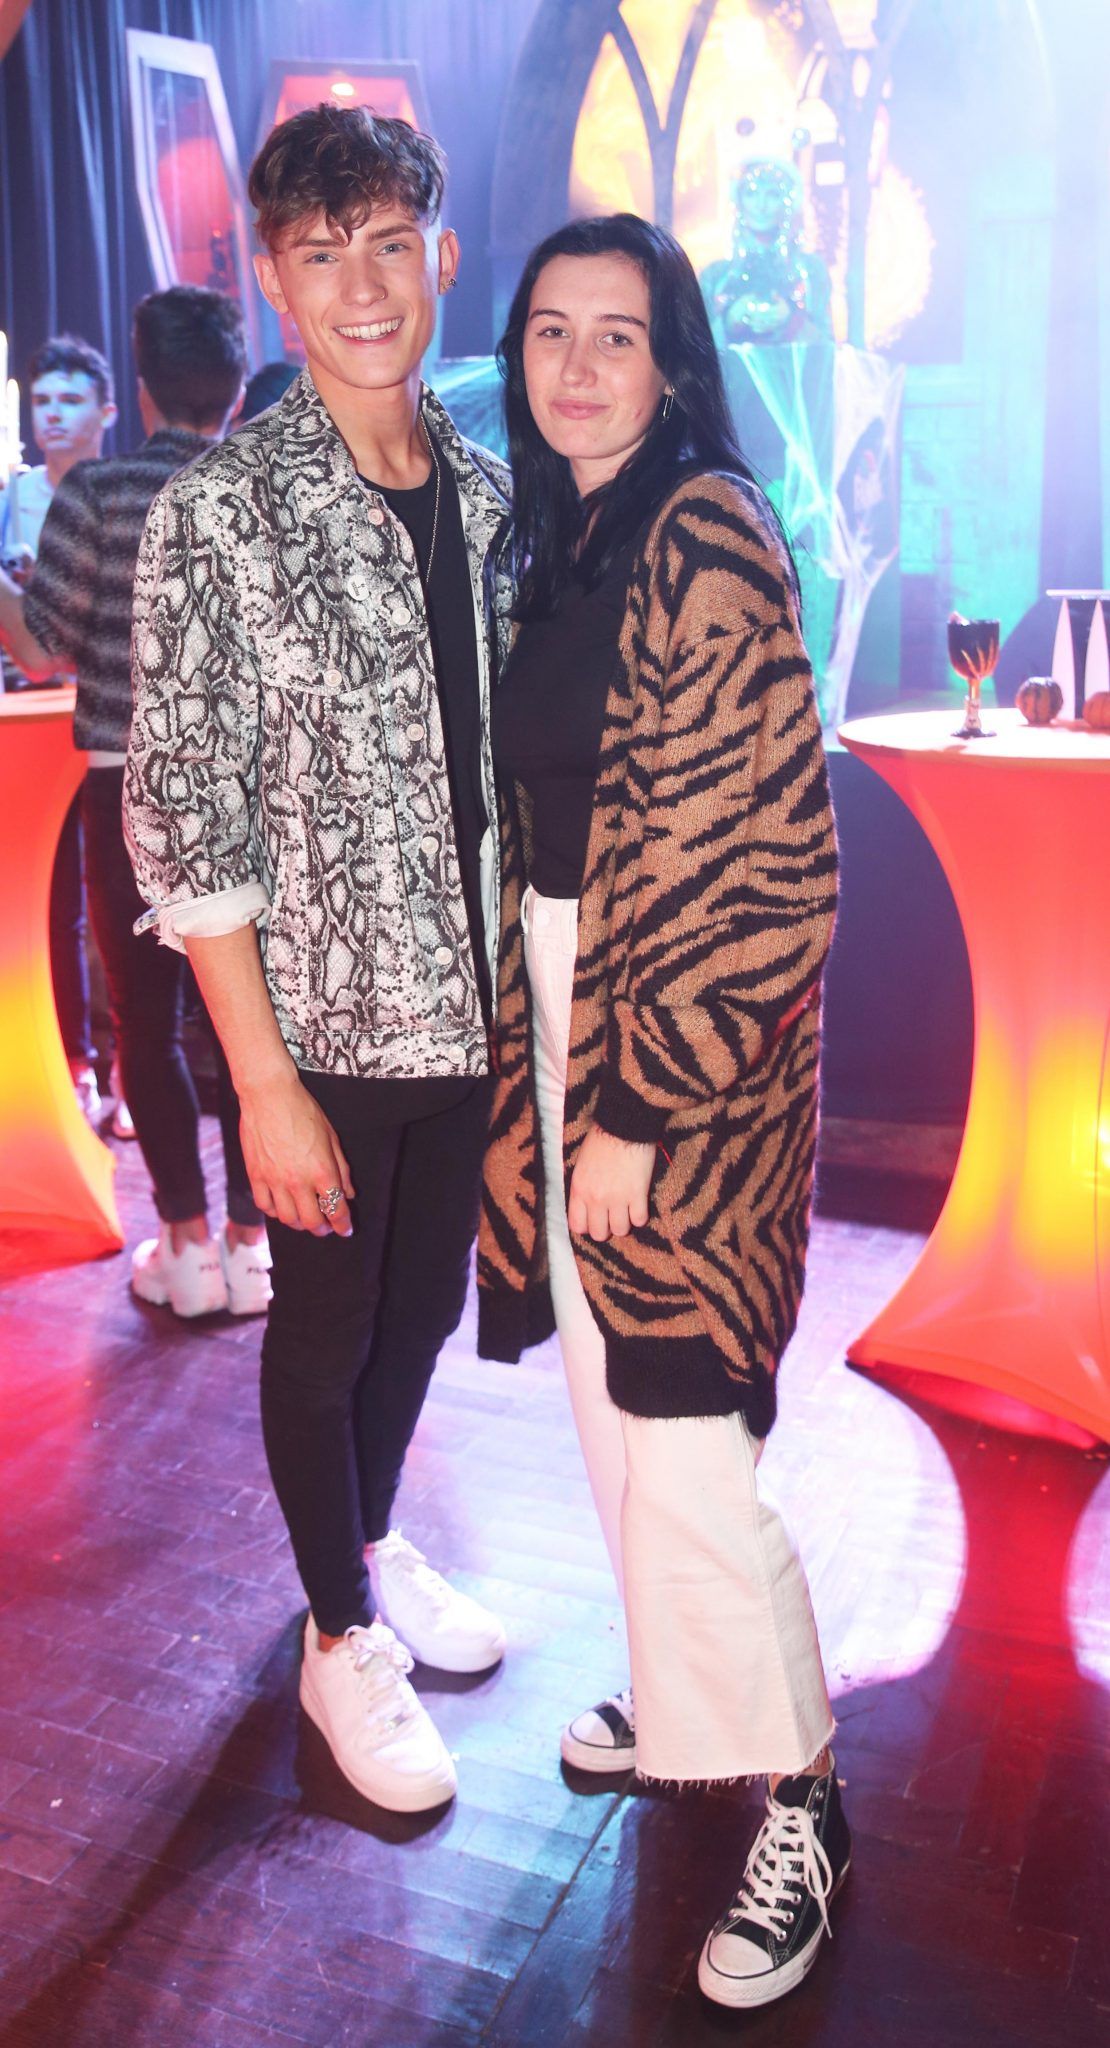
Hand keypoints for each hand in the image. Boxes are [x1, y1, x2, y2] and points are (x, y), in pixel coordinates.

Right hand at [238, 1070, 354, 1235]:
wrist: (269, 1096)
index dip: (343, 1225)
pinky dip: (275, 1212)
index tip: (345, 1230)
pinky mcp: (255, 1176)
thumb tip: (348, 1193)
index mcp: (322, 1171)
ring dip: (298, 1223)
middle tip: (325, 1227)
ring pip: (287, 1218)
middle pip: (311, 1221)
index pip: (336, 1209)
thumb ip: (342, 1169)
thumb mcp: (332, 1138)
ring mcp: (274, 1180)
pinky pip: (264, 1206)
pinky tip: (281, 1207)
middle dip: (322, 1229)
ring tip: (304, 1218)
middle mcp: (298, 1181)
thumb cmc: (304, 1111)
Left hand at [567, 1126, 654, 1241]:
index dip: (587, 1226)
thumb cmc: (601, 1140)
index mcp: (579, 1190)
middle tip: (612, 1216)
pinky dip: (640, 1215)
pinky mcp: (638, 1194)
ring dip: (625, 1222)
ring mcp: (617, 1198)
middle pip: (599, 1233)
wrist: (624, 1126)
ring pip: (621, 1230)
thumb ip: (582, 1188)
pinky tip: (639, 1204)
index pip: (577, 1226)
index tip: (594, 1220)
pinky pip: (639, 1220)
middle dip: (606, 1227)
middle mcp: (596, 1198)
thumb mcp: (581, 1165)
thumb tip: (585, 1205)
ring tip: (627, 1210)